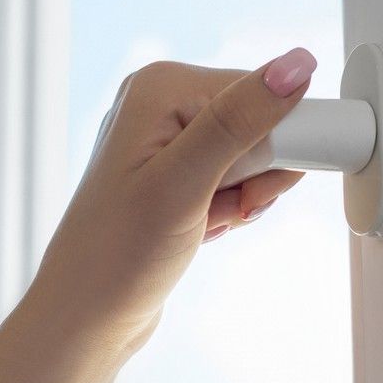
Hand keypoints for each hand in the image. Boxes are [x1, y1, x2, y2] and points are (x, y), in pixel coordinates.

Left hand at [26, 48, 318, 351]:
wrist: (87, 318)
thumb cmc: (118, 254)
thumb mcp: (186, 183)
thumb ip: (240, 121)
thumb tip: (296, 64)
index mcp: (161, 86)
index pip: (259, 90)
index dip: (274, 143)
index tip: (256, 183)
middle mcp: (164, 104)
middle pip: (260, 124)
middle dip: (256, 177)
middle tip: (223, 207)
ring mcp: (169, 140)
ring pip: (254, 158)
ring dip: (245, 199)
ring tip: (204, 222)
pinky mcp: (178, 174)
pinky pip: (236, 180)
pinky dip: (232, 210)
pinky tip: (202, 229)